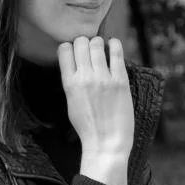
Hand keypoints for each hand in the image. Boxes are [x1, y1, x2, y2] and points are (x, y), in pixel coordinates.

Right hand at [57, 35, 134, 155]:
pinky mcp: (120, 80)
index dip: (70, 47)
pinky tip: (114, 46)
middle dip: (84, 43)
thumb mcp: (71, 103)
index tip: (76, 53)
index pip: (64, 49)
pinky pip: (116, 52)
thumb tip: (75, 64)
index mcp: (69, 84)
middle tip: (90, 51)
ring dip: (98, 43)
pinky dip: (115, 44)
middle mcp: (84, 78)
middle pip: (80, 42)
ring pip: (97, 43)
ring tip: (102, 50)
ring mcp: (103, 78)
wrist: (106, 143)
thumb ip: (71, 82)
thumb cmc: (88, 127)